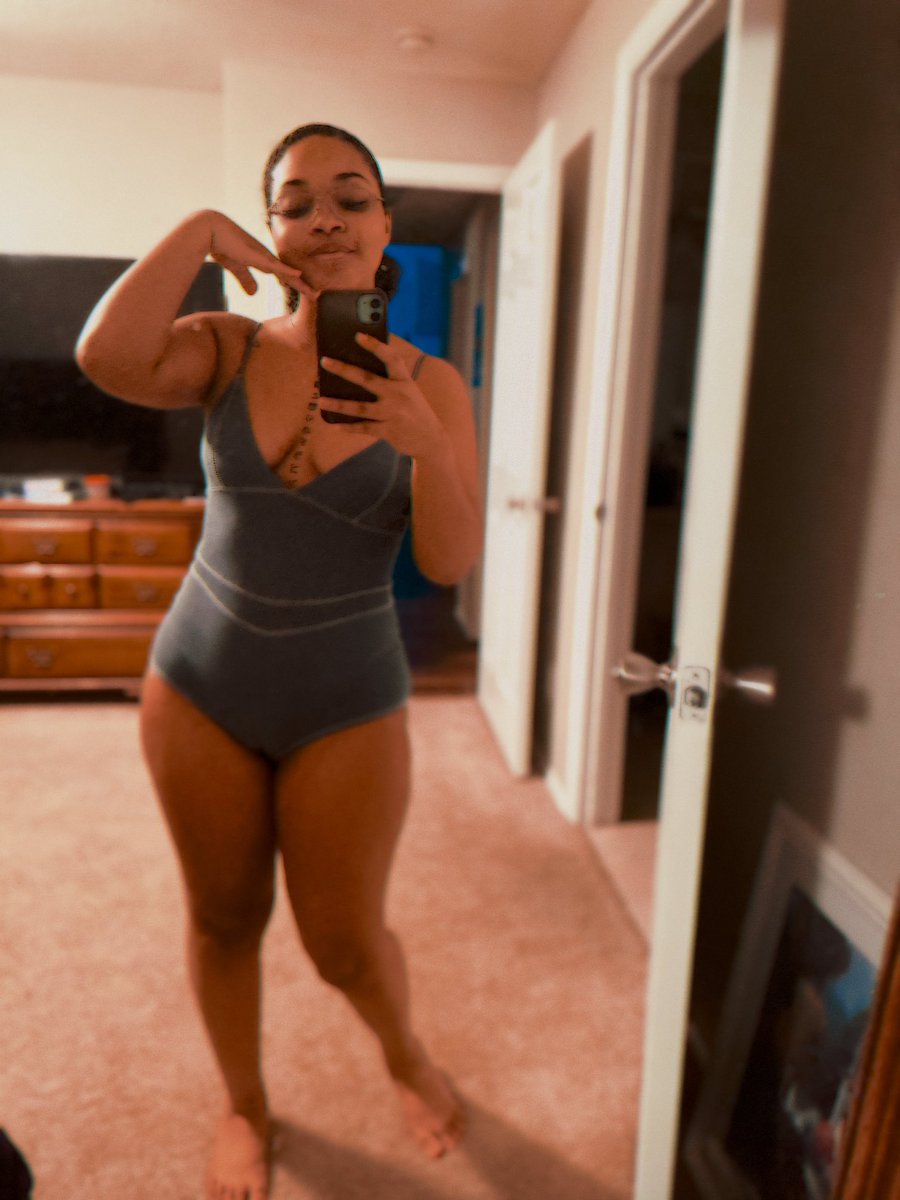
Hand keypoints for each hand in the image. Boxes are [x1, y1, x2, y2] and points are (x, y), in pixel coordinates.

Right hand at [197, 210, 317, 299]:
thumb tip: (255, 294)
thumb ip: (245, 279)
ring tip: (314, 293)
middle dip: (302, 286)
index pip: (282, 273)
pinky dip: (287, 270)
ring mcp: (262, 255)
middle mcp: (265, 256)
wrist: (209, 228)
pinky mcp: (255, 255)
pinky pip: (274, 264)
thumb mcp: (235, 267)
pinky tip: (299, 275)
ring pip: (285, 271)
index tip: (305, 291)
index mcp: (261, 259)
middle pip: (288, 274)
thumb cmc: (221, 244)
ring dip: (299, 283)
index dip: (294, 283)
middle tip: (316, 295)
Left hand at [319, 335, 446, 458]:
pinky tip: (336, 425)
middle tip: (324, 361)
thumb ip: (390, 381)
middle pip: (367, 379)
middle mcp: (399, 394)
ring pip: (360, 407)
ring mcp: (393, 413)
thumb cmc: (413, 411)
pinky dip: (349, 427)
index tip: (358, 335)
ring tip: (321, 400)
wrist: (431, 440)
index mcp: (404, 380)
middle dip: (344, 369)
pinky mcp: (389, 431)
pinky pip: (364, 428)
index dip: (375, 345)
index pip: (391, 358)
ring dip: (339, 404)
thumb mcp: (408, 391)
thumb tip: (356, 372)